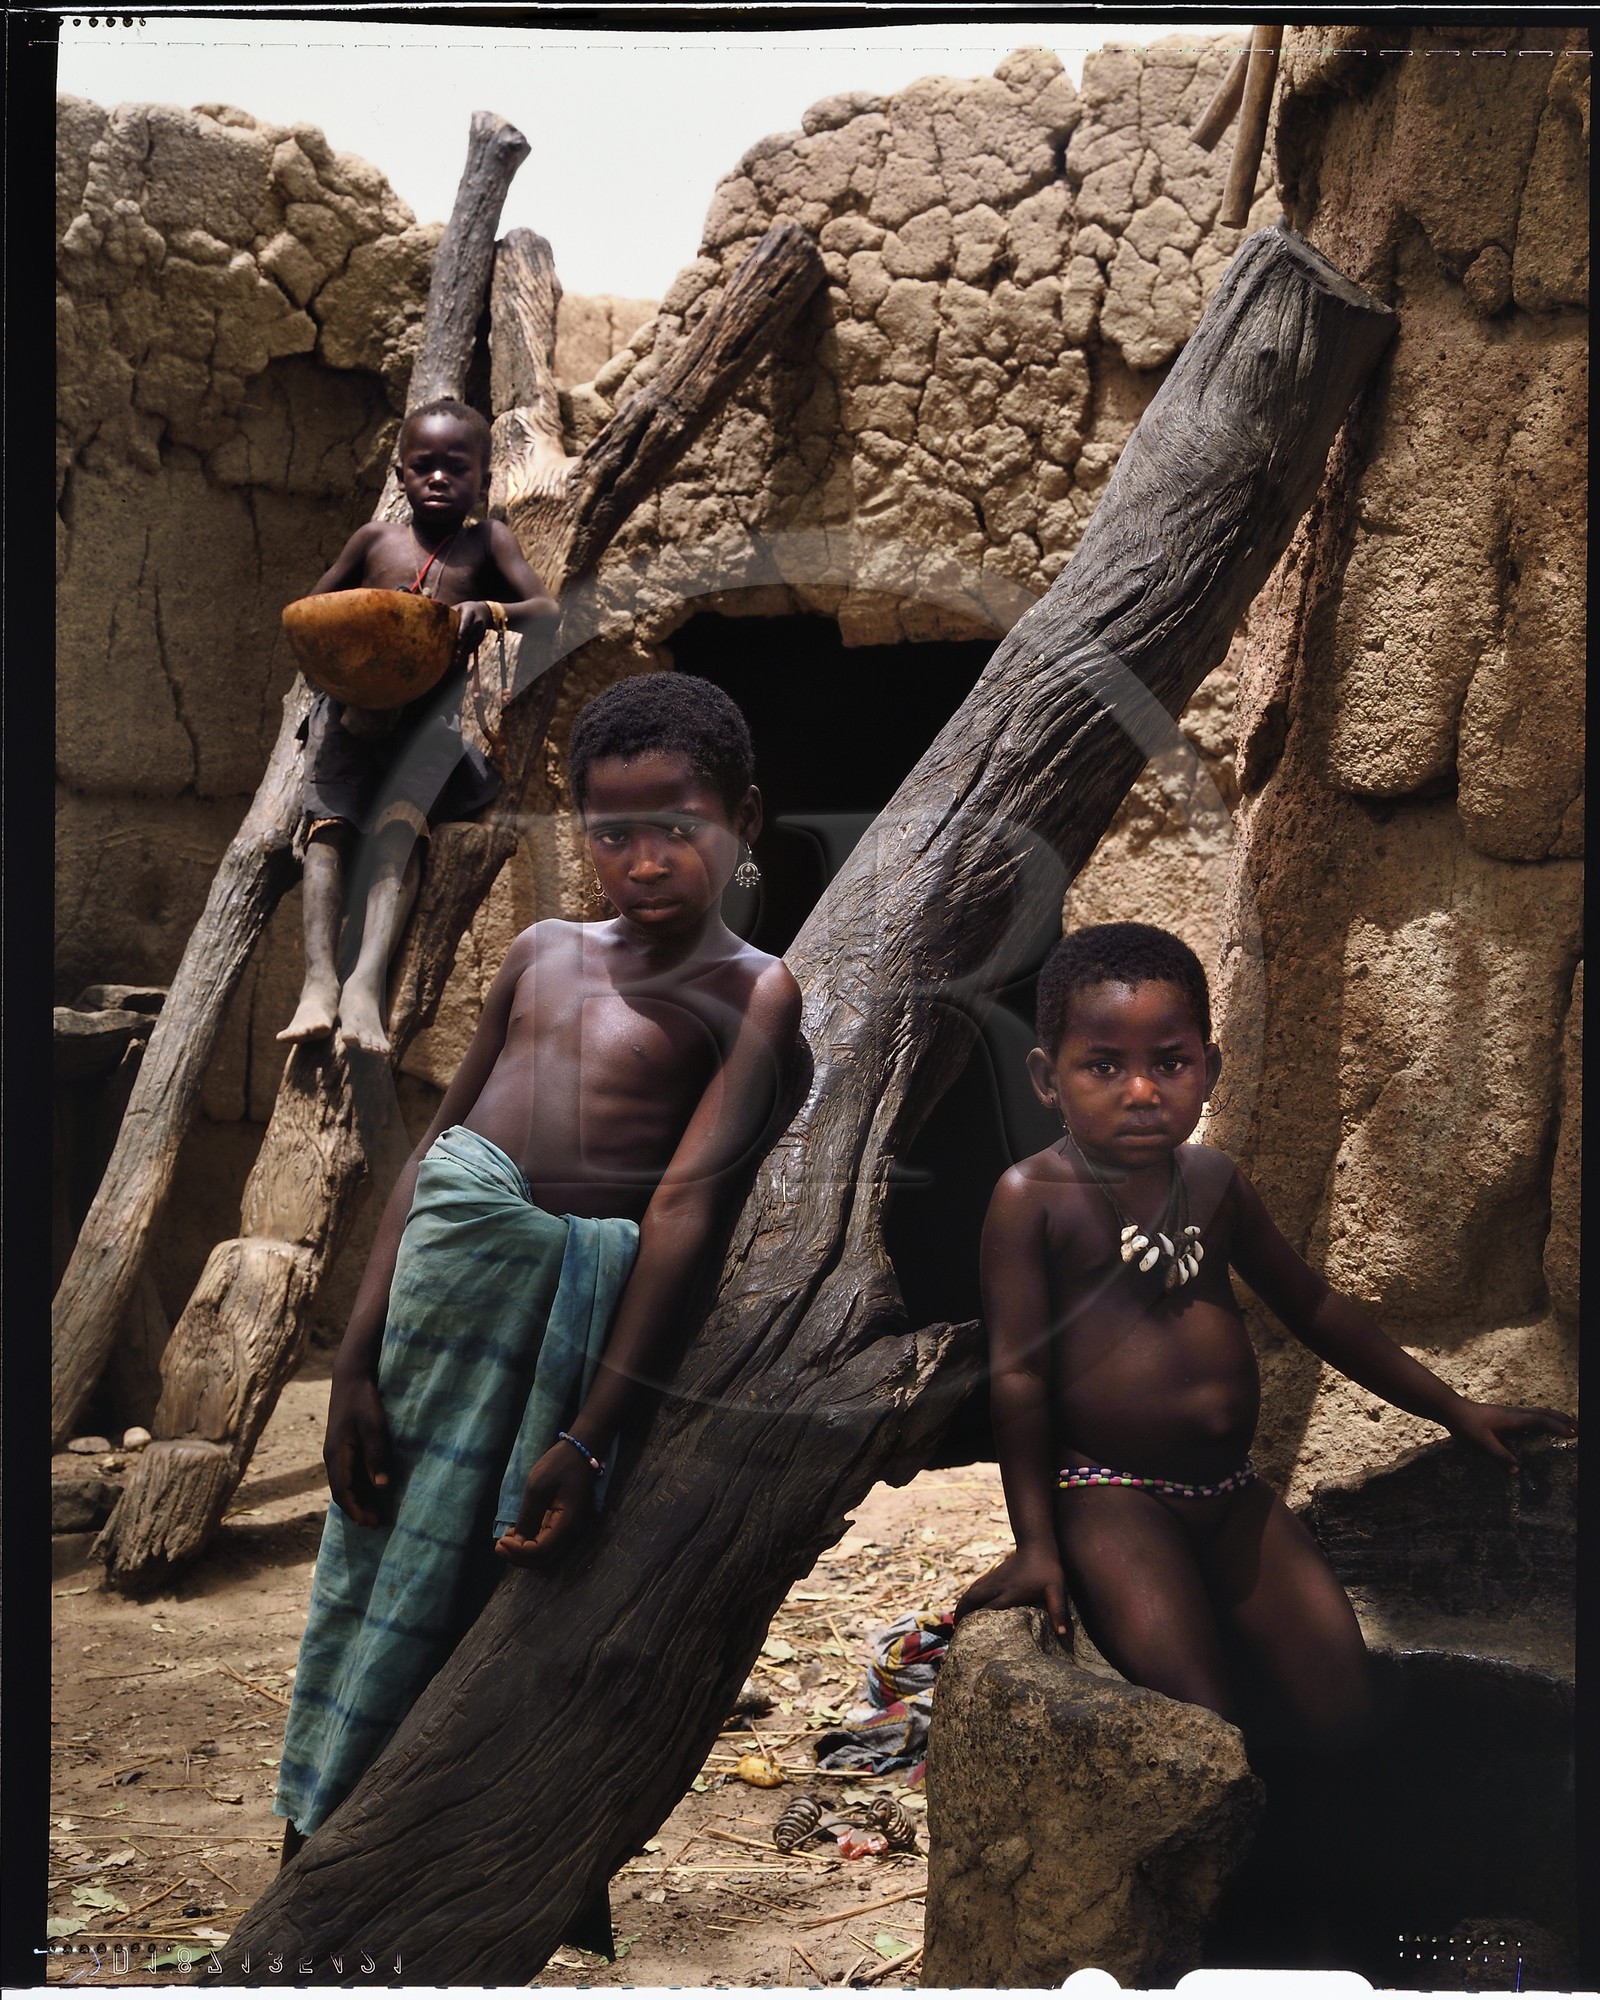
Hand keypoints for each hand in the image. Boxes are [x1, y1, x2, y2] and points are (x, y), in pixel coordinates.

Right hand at [324, 1373, 390, 1525]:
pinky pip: (347, 1472)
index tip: (369, 1524)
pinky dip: (357, 1485)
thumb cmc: (363, 1400)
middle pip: (341, 1491)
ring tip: (373, 1512)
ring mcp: (335, 1450)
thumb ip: (376, 1455)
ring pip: (343, 1482)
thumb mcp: (373, 1427)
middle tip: (374, 1524)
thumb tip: (380, 1485)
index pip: (342, 1491)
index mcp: (337, 1455)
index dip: (355, 1510)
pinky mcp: (342, 1444)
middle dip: (356, 1509)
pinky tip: (370, 1489)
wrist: (350, 1377)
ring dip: (357, 1499)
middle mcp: (332, 1456)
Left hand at [452, 600, 488, 662]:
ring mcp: (480, 631)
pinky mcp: (480, 638)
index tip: (459, 639)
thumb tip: (434, 613)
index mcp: (470, 613)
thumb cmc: (466, 609)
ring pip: (472, 643)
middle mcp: (477, 623)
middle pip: (469, 635)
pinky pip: (473, 647)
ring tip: (455, 661)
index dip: (462, 631)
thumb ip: (451, 612)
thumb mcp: (460, 607)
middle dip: (462, 645)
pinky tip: (459, 659)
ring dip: (464, 652)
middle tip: (456, 654)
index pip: (466, 622)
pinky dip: (466, 653)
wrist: (485, 612)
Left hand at [494, 1442, 597, 1566]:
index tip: (500, 1541)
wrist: (580, 1450)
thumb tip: (517, 1541)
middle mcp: (571, 1532)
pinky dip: (530, 1545)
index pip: (541, 1551)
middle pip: (544, 1560)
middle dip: (519, 1558)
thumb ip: (528, 1516)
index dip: (519, 1552)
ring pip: (546, 1555)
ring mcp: (569, 1529)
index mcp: (567, 1523)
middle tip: (499, 1546)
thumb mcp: (538, 1487)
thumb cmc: (559, 1465)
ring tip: (505, 1541)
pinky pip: (547, 1543)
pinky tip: (516, 1535)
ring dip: (524, 1554)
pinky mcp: (563, 1524)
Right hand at [954, 1544, 1071, 1640]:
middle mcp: (998, 1586)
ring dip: (962, 1606)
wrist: (1037, 1543)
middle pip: (972, 1600)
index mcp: (1011, 1593)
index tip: (971, 1638)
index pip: (989, 1611)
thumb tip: (1063, 1635)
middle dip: (962, 1615)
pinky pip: (975, 1587)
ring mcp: (994, 1579)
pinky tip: (967, 1604)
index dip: (979, 1624)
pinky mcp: (993, 1575)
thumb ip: (1059, 1612)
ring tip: (957, 1622)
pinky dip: (967, 1597)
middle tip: (957, 1632)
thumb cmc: (1048, 1569)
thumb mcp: (1056, 1591)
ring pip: (971, 1592)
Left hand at [1447, 1399, 1576, 1469]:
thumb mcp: (1481, 1443)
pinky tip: (1542, 1427)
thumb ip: (1499, 1455)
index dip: (1558, 1426)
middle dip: (1563, 1419)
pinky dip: (1543, 1419)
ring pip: (1538, 1412)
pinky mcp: (1505, 1416)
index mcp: (1512, 1419)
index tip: (1574, 1433)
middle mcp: (1514, 1413)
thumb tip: (1517, 1470)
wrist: (1451, 1410)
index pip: (1540, 1421)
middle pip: (1544, 1413)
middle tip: (1579, 1428)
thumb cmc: (1466, 1425)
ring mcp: (1510, 1413)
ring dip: (1555, 1418)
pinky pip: (1531, 1415)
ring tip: (1568, 1425)